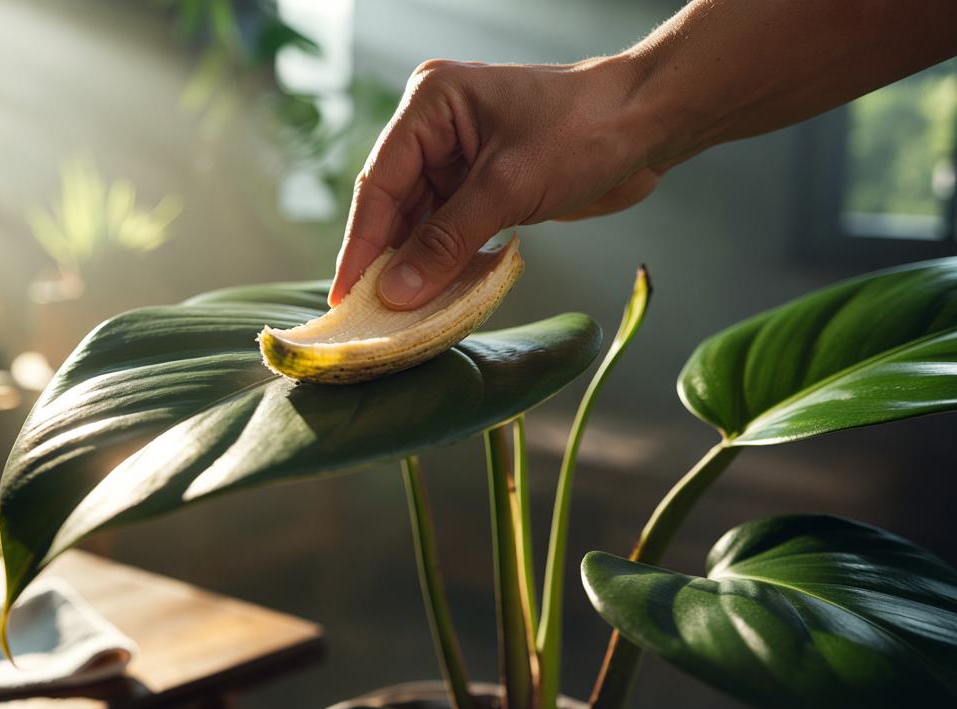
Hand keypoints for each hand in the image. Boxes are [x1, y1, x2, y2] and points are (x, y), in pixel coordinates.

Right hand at [329, 58, 667, 309]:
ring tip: (400, 316)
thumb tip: (396, 291)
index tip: (344, 295)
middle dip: (386, 260)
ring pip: (421, 222)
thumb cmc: (585, 131)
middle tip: (368, 316)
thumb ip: (447, 242)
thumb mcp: (508, 188)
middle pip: (395, 205)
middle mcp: (436, 127)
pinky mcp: (482, 182)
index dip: (361, 244)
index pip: (380, 182)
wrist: (649, 123)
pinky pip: (450, 229)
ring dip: (416, 267)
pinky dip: (445, 262)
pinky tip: (435, 296)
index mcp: (431, 104)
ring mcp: (459, 155)